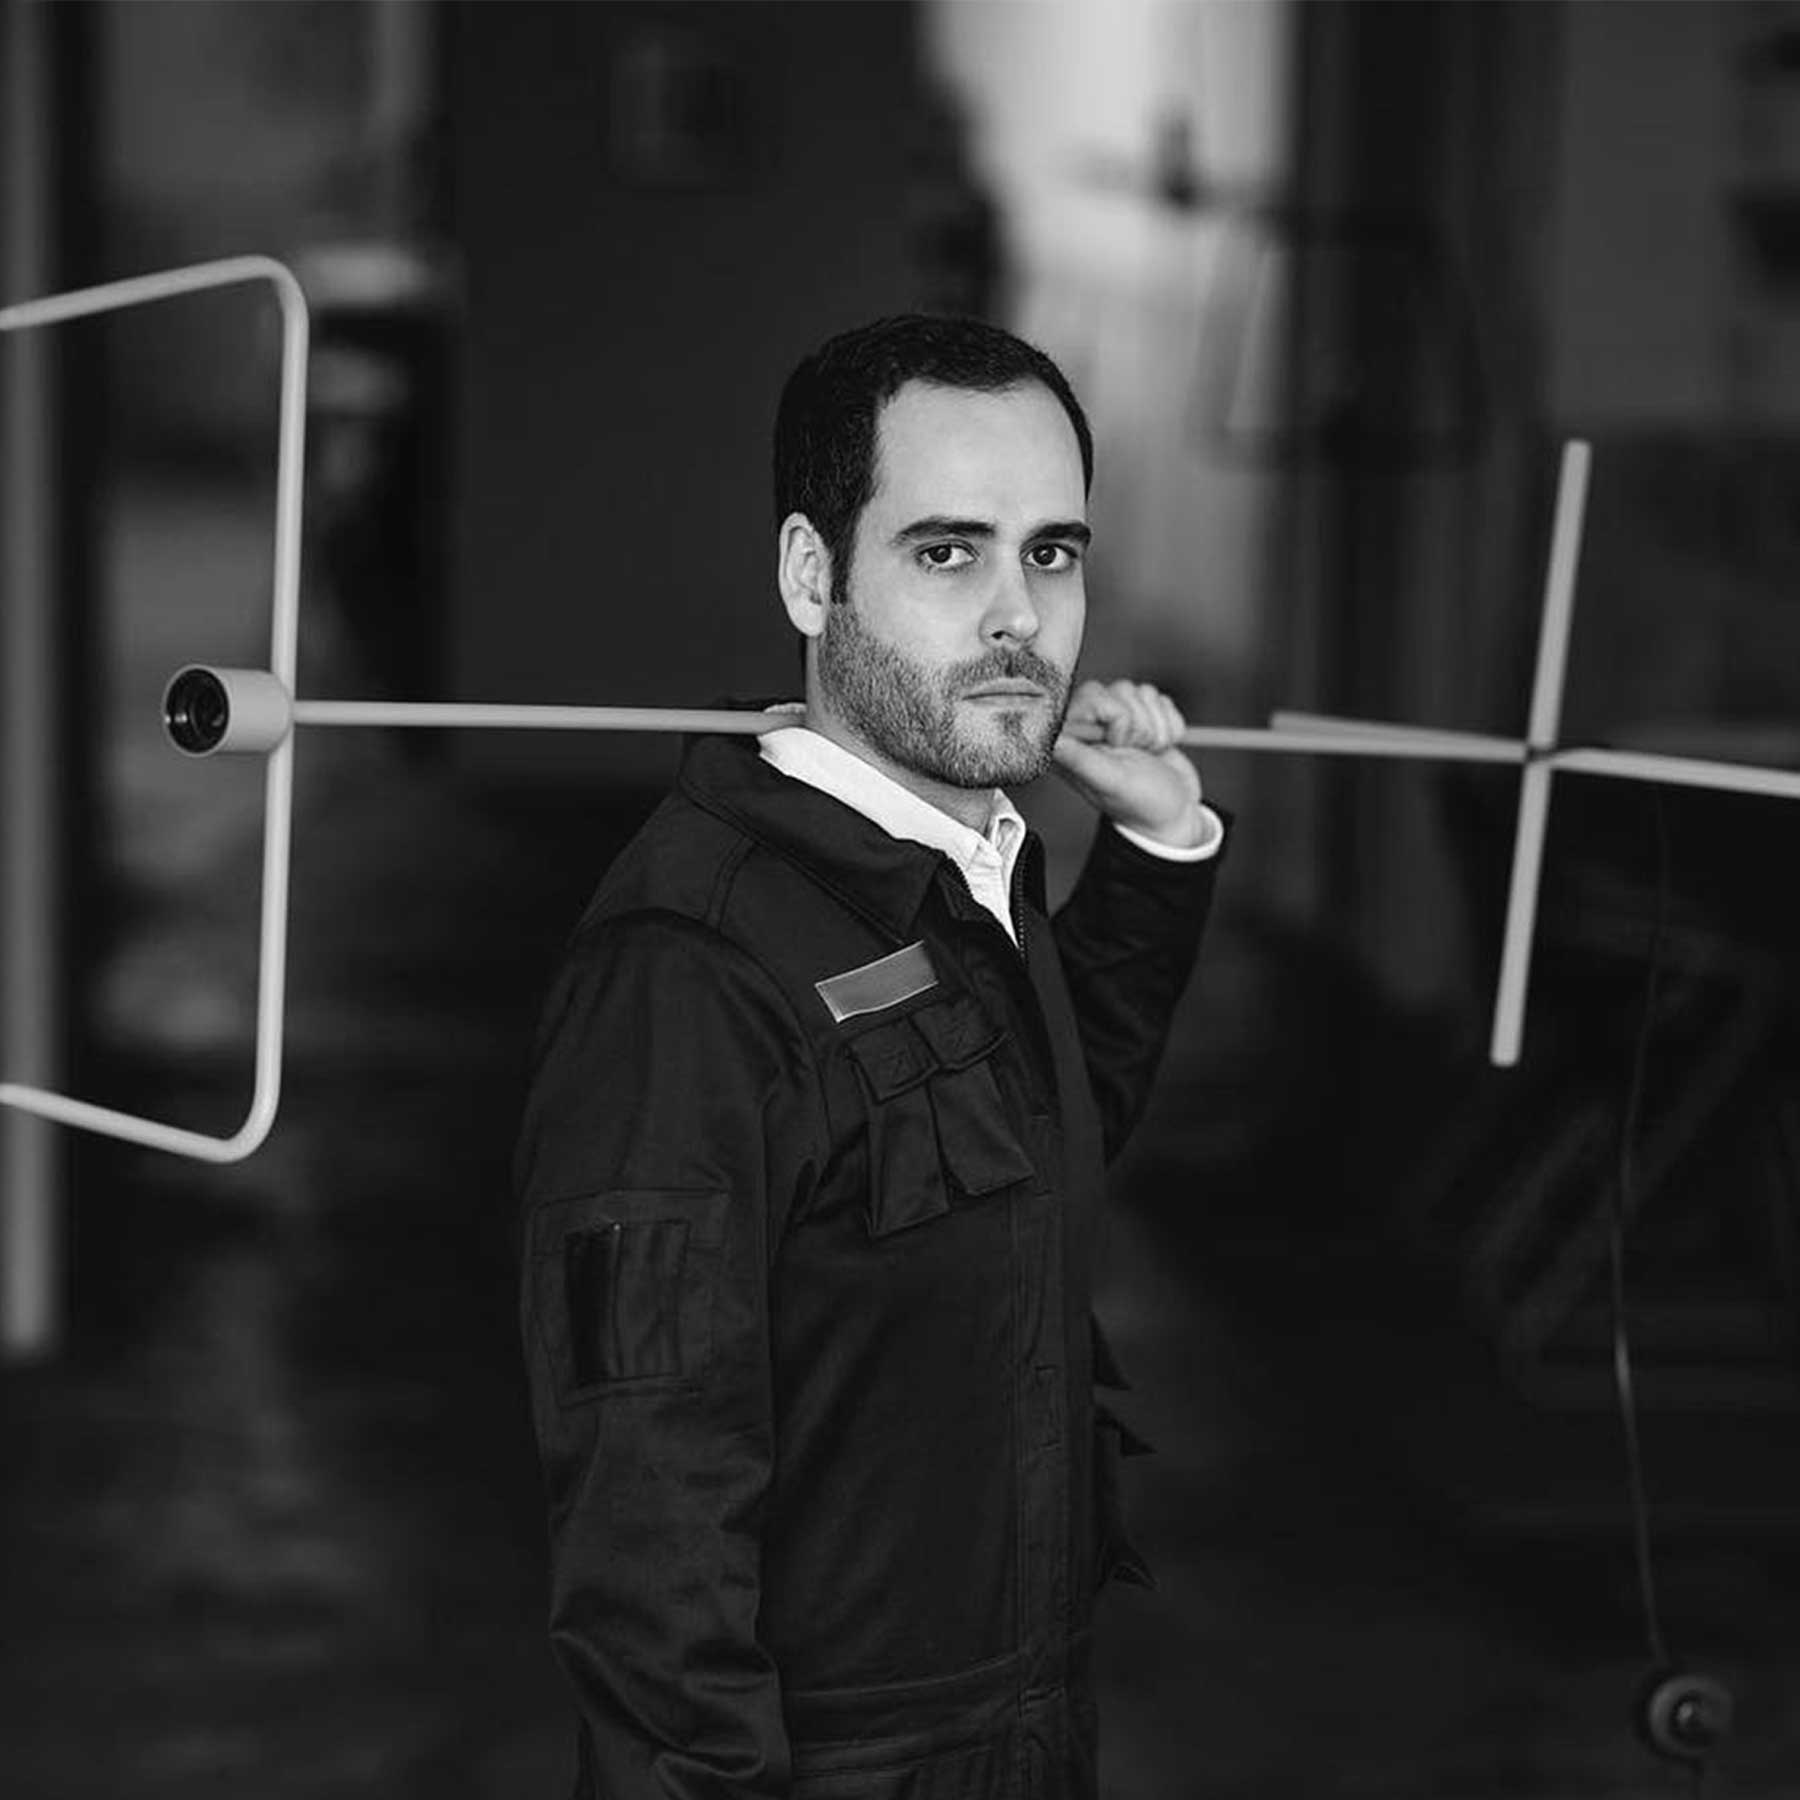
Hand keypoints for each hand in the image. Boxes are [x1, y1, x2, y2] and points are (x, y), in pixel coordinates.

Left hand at [1052, 679, 1205, 845]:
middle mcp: (1091, 726)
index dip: (1114, 714)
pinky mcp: (1142, 717)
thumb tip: (1051, 738)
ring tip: (1147, 753)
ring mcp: (1117, 720)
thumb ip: (1080, 759)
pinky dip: (1168, 725)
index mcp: (1073, 741)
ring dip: (1155, 726)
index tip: (1118, 744)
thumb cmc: (1141, 804)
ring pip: (1141, 692)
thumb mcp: (1110, 782)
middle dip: (1138, 722)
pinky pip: (1159, 699)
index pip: (1091, 696)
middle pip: (1119, 690)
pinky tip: (1159, 748)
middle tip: (1133, 751)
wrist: (1175, 814)